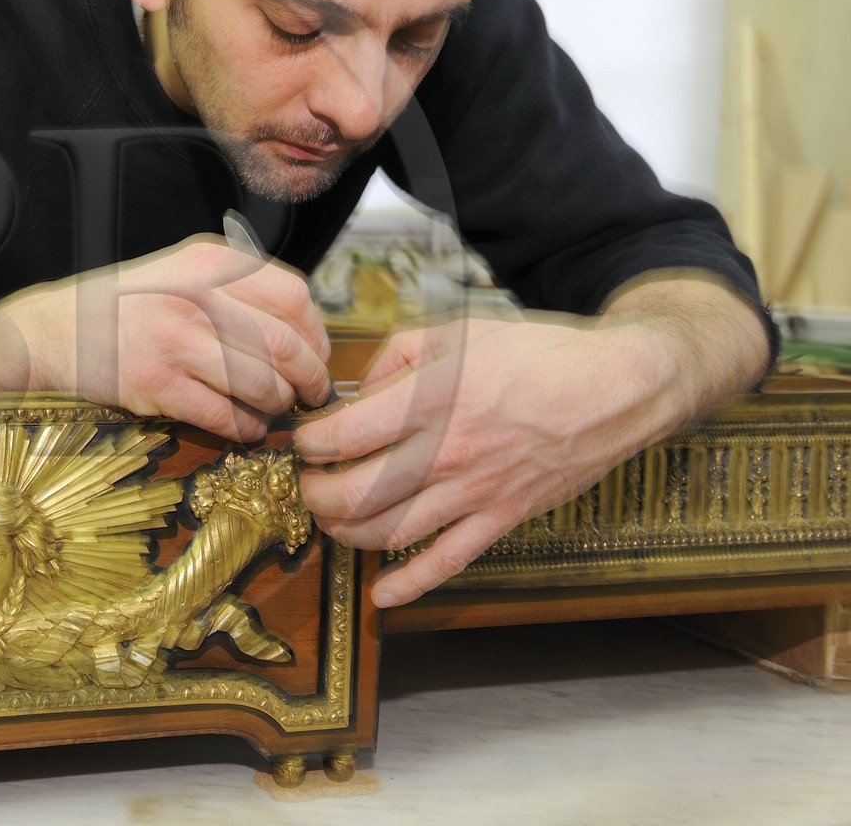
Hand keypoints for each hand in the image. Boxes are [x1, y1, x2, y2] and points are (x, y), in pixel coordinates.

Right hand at [21, 237, 333, 440]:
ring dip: (278, 406)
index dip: (316, 333)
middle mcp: (196, 297)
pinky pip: (225, 416)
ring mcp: (175, 341)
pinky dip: (246, 429)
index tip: (316, 355)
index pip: (293, 296)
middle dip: (309, 378)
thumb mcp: (183, 270)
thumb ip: (238, 286)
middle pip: (285, 345)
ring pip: (261, 385)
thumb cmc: (131, 304)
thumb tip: (305, 330)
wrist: (59, 330)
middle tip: (312, 394)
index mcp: (210, 263)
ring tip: (274, 409)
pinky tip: (244, 428)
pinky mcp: (156, 384)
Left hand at [294, 314, 690, 607]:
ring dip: (347, 534)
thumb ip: (399, 354)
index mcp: (435, 399)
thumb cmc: (540, 353)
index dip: (310, 442)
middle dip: (316, 494)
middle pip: (357, 492)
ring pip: (391, 532)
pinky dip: (409, 584)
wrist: (618, 388)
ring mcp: (476, 492)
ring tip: (333, 518)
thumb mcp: (460, 329)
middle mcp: (449, 452)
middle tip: (307, 483)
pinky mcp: (502, 518)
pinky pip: (448, 562)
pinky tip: (381, 593)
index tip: (305, 439)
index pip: (345, 435)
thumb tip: (360, 387)